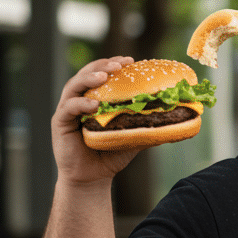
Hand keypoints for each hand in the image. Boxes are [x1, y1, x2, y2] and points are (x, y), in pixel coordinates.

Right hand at [53, 56, 141, 185]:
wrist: (93, 177)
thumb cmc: (112, 154)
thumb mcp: (133, 135)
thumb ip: (148, 124)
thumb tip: (178, 119)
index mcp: (96, 98)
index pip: (103, 74)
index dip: (114, 65)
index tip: (131, 60)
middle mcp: (80, 100)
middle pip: (87, 74)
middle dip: (103, 66)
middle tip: (119, 64)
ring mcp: (68, 110)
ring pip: (74, 86)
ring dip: (89, 78)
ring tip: (104, 76)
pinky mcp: (60, 122)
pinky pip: (69, 108)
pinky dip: (81, 103)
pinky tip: (94, 104)